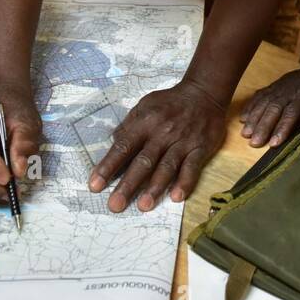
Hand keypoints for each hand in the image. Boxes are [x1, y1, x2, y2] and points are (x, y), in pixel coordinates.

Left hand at [88, 79, 226, 211]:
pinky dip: (185, 182)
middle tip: (115, 205)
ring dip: (155, 187)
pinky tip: (176, 197)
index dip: (108, 166)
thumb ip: (129, 125)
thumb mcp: (145, 106)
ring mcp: (182, 142)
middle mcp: (162, 133)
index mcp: (145, 122)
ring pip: (166, 167)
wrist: (205, 93)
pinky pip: (192, 168)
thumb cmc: (170, 102)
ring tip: (143, 205)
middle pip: (143, 162)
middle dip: (128, 184)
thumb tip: (114, 143)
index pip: (123, 147)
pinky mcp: (200, 148)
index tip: (95, 185)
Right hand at [239, 66, 299, 147]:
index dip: (282, 127)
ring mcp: (280, 86)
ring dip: (254, 118)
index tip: (273, 143)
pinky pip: (260, 95)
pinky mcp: (274, 85)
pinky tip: (243, 118)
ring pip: (264, 102)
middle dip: (263, 126)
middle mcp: (290, 90)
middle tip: (254, 142)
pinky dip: (250, 106)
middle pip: (274, 108)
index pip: (292, 111)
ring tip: (245, 133)